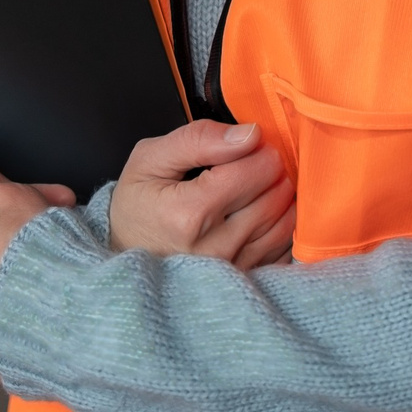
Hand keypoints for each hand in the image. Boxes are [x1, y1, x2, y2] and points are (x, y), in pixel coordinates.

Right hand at [108, 120, 294, 269]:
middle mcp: (215, 247)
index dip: (256, 149)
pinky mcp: (246, 278)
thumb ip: (199, 139)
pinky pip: (286, 246)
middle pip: (274, 194)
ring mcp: (233, 268)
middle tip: (250, 163)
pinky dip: (282, 222)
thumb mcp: (150, 159)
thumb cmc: (138, 204)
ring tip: (254, 185)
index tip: (244, 146)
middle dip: (269, 170)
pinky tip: (262, 210)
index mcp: (188, 215)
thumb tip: (250, 134)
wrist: (125, 253)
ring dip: (279, 194)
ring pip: (286, 219)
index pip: (253, 171)